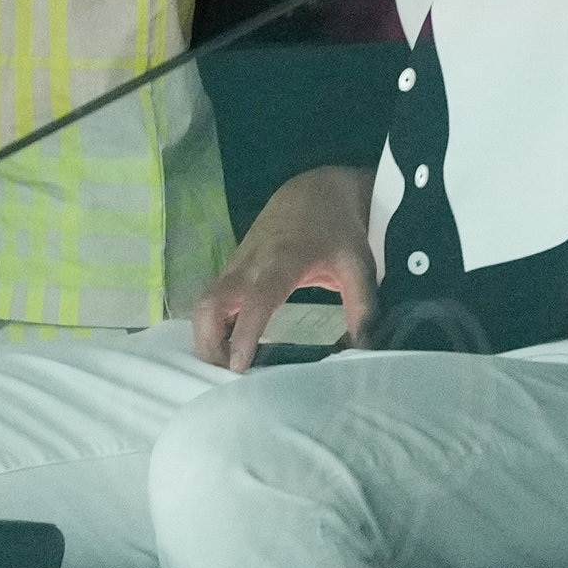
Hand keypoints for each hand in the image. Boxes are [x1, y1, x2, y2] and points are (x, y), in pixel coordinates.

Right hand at [189, 164, 378, 369]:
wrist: (315, 190)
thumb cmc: (338, 228)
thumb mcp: (359, 264)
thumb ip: (362, 305)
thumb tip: (363, 348)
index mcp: (282, 262)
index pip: (256, 302)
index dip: (244, 334)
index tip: (238, 367)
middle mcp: (250, 264)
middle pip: (211, 304)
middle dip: (209, 343)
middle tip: (225, 376)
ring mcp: (236, 264)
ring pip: (204, 303)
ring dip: (206, 337)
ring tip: (225, 368)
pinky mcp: (232, 267)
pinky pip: (211, 299)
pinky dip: (211, 325)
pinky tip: (225, 347)